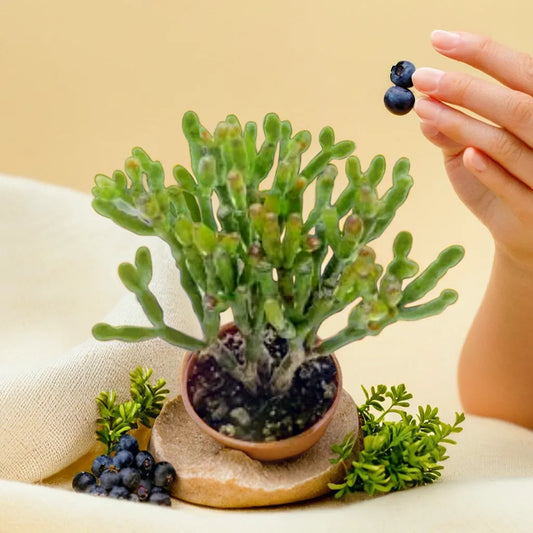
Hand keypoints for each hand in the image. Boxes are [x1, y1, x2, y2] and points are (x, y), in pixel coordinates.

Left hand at [412, 31, 532, 270]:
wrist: (522, 235)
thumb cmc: (501, 185)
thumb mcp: (473, 154)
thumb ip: (454, 132)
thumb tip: (423, 107)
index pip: (519, 72)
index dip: (481, 53)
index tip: (439, 40)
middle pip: (514, 104)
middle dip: (465, 87)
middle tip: (423, 77)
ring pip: (506, 143)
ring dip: (462, 123)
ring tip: (424, 108)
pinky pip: (513, 185)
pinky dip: (488, 169)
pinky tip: (465, 153)